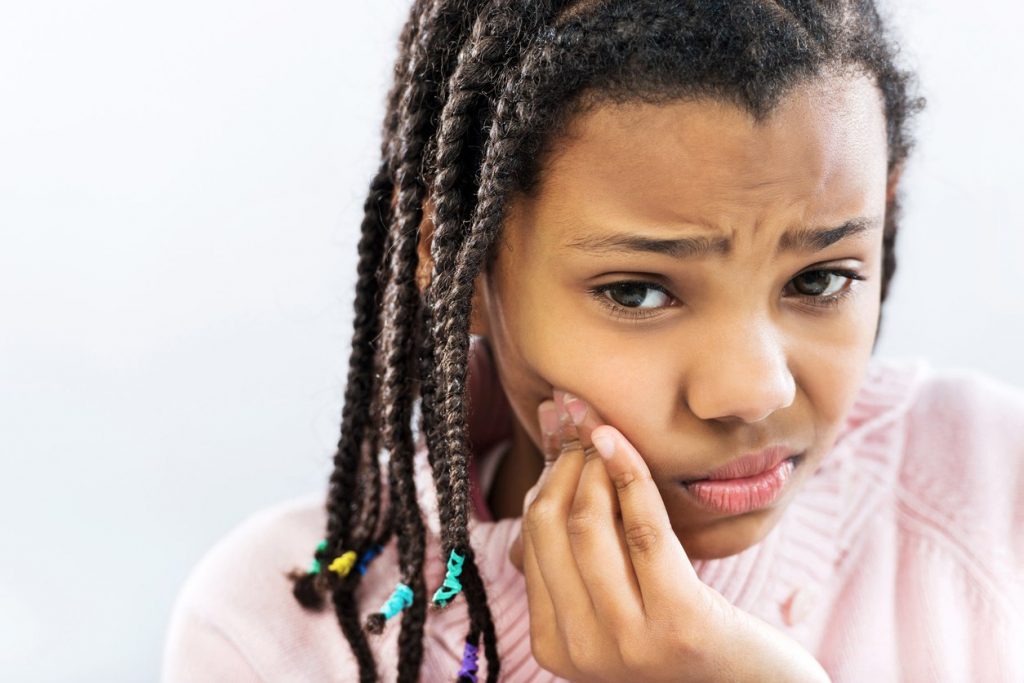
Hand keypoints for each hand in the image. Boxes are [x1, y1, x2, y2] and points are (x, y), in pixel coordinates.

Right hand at [509, 391, 830, 681]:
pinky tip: (621, 443)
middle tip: (578, 419)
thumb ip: (582, 553)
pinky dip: (630, 475)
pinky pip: (643, 529)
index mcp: (554, 646)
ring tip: (606, 431)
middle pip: (550, 528)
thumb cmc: (683, 628)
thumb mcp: (619, 598)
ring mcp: (628, 642)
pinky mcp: (678, 622)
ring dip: (595, 465)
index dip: (544, 479)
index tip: (560, 435)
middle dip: (563, 463)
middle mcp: (582, 650)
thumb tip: (552, 464)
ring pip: (589, 525)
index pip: (531, 543)